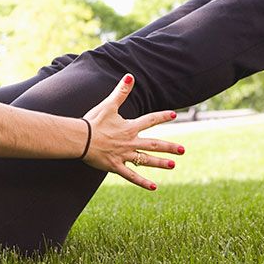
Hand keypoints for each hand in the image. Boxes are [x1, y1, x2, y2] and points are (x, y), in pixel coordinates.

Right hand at [81, 73, 184, 189]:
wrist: (81, 139)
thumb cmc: (93, 121)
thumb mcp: (108, 105)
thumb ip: (121, 92)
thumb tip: (130, 76)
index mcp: (129, 127)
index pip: (149, 120)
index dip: (162, 116)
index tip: (174, 115)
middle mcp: (130, 142)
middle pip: (153, 144)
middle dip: (169, 147)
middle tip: (182, 150)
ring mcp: (124, 156)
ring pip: (146, 160)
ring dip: (160, 163)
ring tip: (173, 165)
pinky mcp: (116, 166)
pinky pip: (132, 176)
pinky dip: (143, 182)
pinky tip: (154, 187)